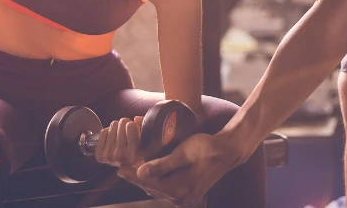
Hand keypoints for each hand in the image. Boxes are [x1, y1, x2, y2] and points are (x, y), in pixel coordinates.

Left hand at [94, 116, 144, 166]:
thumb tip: (136, 119)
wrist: (129, 169)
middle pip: (122, 123)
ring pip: (113, 125)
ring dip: (118, 128)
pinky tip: (114, 140)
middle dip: (126, 125)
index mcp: (135, 154)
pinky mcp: (100, 155)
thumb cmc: (141, 156)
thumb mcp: (149, 144)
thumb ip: (146, 129)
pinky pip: (104, 131)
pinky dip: (109, 132)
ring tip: (122, 137)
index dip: (134, 126)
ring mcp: (109, 156)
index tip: (136, 132)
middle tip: (128, 134)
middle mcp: (120, 156)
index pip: (131, 125)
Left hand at [117, 132, 243, 206]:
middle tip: (121, 168)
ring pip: (158, 189)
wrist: (227, 152)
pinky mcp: (188, 193)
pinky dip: (156, 181)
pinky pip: (166, 189)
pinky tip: (149, 172)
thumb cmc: (206, 148)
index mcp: (180, 188)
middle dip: (136, 178)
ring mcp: (186, 197)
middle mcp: (182, 197)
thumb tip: (140, 172)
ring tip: (131, 169)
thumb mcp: (183, 153)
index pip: (149, 183)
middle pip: (152, 188)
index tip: (119, 169)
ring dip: (146, 180)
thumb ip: (161, 164)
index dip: (132, 175)